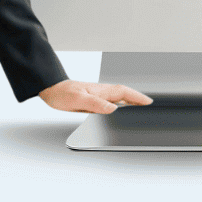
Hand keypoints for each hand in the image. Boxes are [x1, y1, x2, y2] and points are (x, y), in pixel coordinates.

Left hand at [38, 80, 152, 113]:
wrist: (51, 89)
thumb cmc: (62, 93)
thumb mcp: (78, 100)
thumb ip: (95, 103)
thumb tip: (113, 109)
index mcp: (101, 90)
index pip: (124, 92)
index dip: (137, 97)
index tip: (149, 102)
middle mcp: (102, 92)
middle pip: (125, 95)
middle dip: (138, 99)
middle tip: (150, 107)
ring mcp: (98, 96)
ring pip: (119, 99)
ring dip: (130, 103)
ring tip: (140, 110)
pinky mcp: (94, 101)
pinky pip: (111, 103)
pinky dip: (119, 107)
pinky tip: (120, 112)